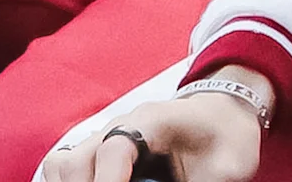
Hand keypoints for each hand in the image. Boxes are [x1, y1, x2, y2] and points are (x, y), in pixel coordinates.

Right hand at [43, 70, 276, 181]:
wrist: (223, 115)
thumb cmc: (227, 138)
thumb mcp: (229, 168)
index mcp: (152, 121)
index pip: (115, 148)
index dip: (107, 181)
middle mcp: (121, 125)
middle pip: (77, 159)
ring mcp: (106, 137)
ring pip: (62, 163)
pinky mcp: (100, 152)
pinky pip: (65, 167)